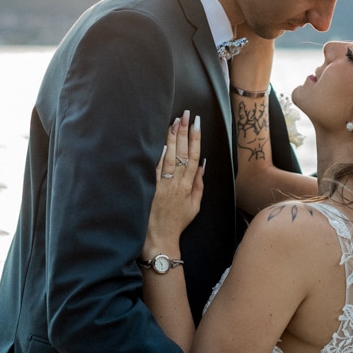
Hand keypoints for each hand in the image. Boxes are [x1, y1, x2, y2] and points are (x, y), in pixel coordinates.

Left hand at [146, 111, 203, 248]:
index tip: (197, 123)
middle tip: (185, 114)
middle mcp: (176, 182)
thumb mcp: (194, 206)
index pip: (194, 156)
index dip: (196, 138)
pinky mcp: (149, 187)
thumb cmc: (177, 222)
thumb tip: (203, 165)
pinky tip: (159, 140)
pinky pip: (154, 168)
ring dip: (171, 137)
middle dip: (184, 131)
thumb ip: (199, 184)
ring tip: (174, 121)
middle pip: (182, 152)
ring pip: (168, 156)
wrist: (159, 238)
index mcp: (187, 186)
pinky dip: (157, 154)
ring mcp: (162, 184)